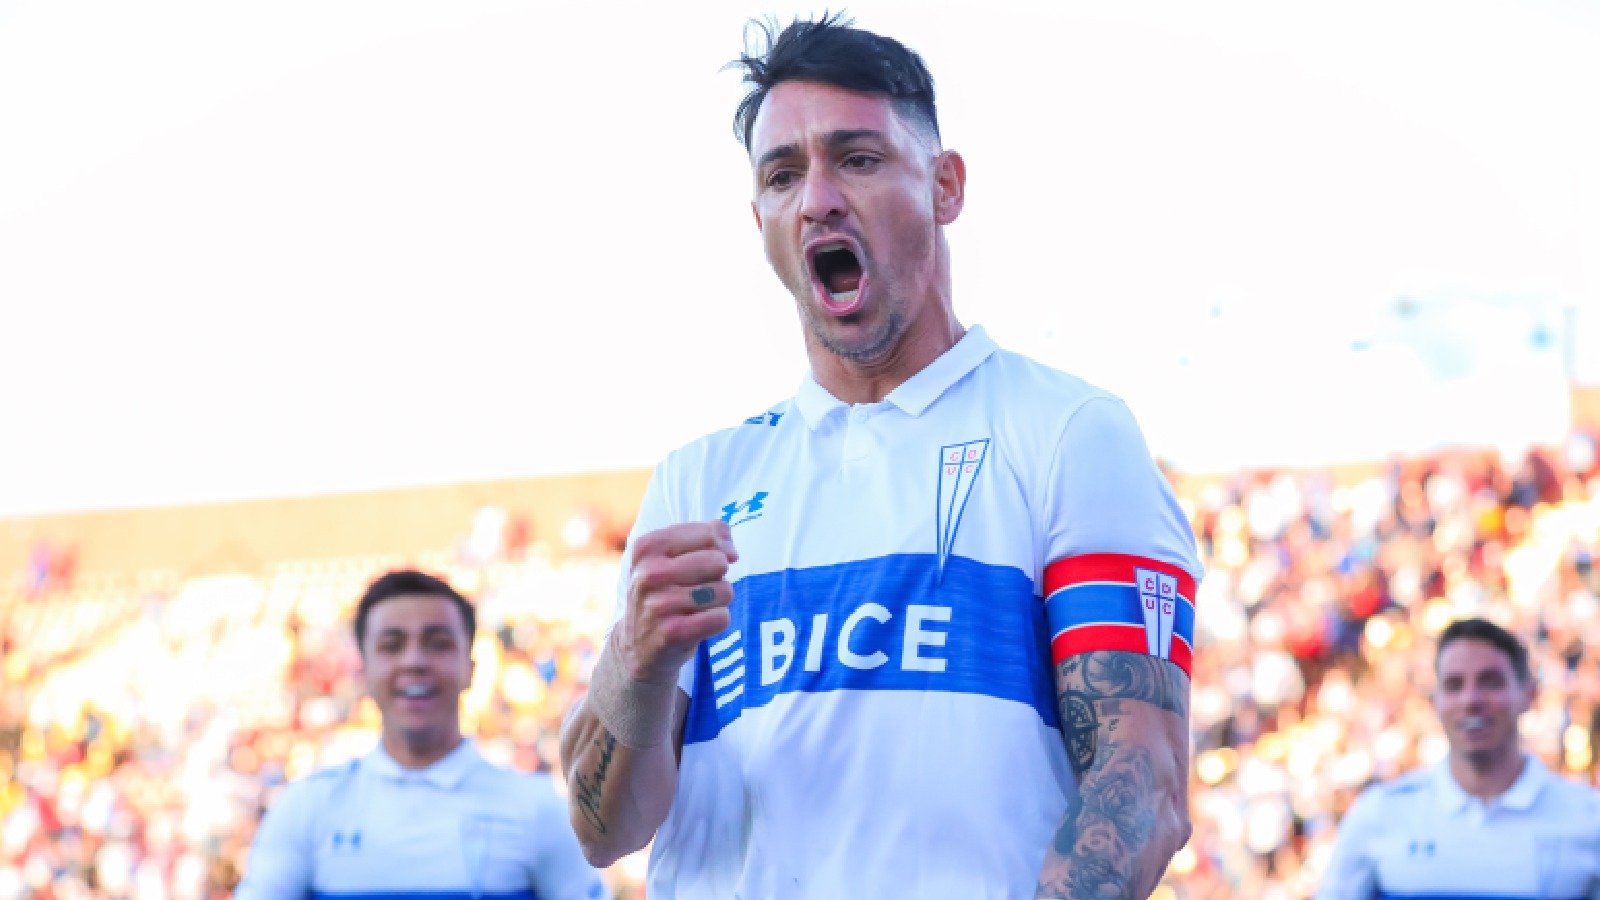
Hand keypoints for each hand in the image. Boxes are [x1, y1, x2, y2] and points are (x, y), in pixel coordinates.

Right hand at [618, 521, 737, 684]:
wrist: (637, 645)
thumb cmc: (665, 591)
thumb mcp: (673, 555)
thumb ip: (709, 534)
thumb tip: (731, 552)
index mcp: (647, 546)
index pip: (708, 534)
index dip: (719, 548)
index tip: (706, 562)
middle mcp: (648, 573)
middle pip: (718, 562)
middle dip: (718, 576)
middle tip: (698, 589)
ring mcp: (658, 604)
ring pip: (723, 591)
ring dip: (718, 601)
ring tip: (697, 607)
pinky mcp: (671, 633)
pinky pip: (721, 618)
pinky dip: (717, 621)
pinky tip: (698, 624)